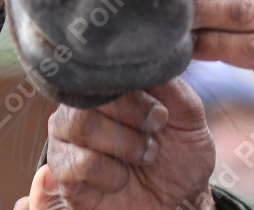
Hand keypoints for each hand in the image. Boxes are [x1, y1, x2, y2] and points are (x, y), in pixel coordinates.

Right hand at [22, 81, 215, 209]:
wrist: (179, 202)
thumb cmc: (179, 154)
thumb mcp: (188, 116)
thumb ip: (170, 86)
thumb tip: (150, 58)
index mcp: (106, 85)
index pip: (103, 70)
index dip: (134, 94)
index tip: (161, 115)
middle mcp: (79, 106)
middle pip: (88, 94)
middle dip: (130, 119)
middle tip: (153, 136)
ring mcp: (67, 139)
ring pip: (80, 125)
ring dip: (123, 145)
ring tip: (143, 157)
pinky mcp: (64, 175)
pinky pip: (77, 165)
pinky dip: (110, 175)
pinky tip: (121, 179)